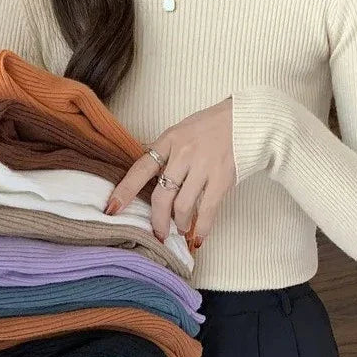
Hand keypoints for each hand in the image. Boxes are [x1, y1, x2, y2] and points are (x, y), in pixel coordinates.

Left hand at [105, 98, 234, 248]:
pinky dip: (202, 228)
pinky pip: (208, 210)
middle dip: (157, 220)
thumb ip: (164, 154)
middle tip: (158, 233)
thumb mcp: (180, 132)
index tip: (111, 209)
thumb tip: (145, 181)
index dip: (124, 191)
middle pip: (162, 195)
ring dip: (180, 224)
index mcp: (168, 141)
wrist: (245, 119)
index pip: (140, 169)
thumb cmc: (210, 127)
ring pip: (183, 206)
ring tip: (181, 228)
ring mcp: (203, 166)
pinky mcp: (222, 179)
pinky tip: (199, 236)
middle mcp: (183, 153)